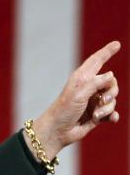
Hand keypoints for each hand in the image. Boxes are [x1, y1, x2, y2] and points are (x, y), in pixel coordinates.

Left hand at [27, 41, 120, 159]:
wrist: (57, 131)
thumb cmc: (64, 110)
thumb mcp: (79, 93)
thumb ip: (96, 83)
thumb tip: (110, 75)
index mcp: (82, 78)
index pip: (96, 61)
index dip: (106, 52)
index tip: (117, 44)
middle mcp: (88, 88)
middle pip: (112, 83)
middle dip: (111, 92)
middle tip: (101, 101)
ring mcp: (93, 101)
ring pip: (113, 99)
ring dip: (107, 108)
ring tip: (95, 115)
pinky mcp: (96, 114)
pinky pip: (112, 112)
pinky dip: (111, 116)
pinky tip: (109, 119)